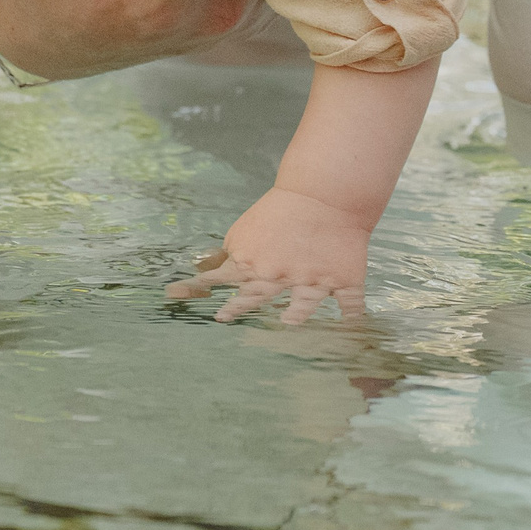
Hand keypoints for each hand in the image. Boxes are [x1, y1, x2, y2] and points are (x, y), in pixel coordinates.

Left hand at [165, 186, 372, 324]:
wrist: (325, 194)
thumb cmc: (278, 213)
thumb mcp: (244, 231)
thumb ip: (226, 256)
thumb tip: (199, 268)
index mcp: (253, 263)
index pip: (220, 278)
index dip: (198, 288)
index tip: (176, 297)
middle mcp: (280, 276)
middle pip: (255, 297)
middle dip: (237, 308)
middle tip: (222, 318)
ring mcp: (313, 281)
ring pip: (303, 307)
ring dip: (294, 318)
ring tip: (288, 328)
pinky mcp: (344, 280)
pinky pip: (350, 306)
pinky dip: (353, 320)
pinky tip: (354, 334)